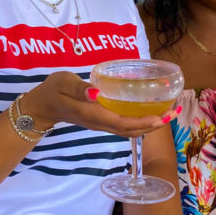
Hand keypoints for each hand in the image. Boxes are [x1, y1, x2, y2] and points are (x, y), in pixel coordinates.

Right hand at [21, 72, 178, 137]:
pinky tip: (150, 113)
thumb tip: (97, 92)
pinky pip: (124, 126)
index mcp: (92, 114)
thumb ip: (78, 89)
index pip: (122, 123)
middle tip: (174, 112)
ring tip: (168, 113)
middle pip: (131, 130)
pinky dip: (140, 122)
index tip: (162, 115)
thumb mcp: (62, 84)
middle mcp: (99, 123)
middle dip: (154, 124)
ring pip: (129, 130)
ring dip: (150, 125)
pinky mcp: (101, 122)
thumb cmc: (52, 91)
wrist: (41, 107)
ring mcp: (100, 125)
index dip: (144, 121)